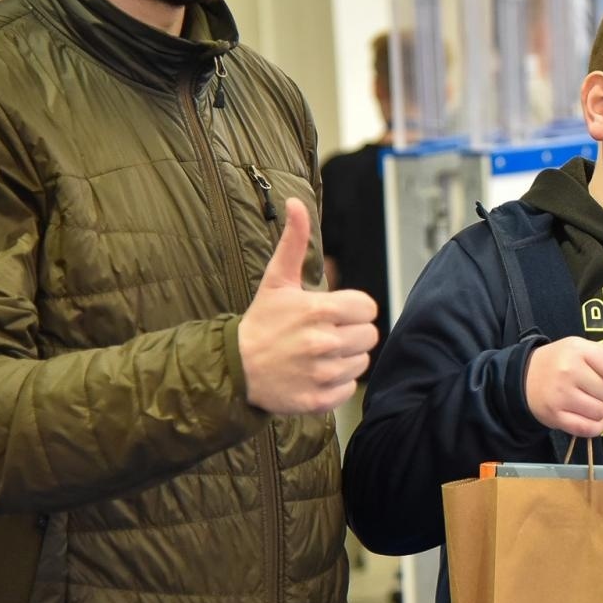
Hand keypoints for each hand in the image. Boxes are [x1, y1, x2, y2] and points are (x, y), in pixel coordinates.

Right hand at [238, 199, 378, 414]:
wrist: (233, 368)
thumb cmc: (261, 322)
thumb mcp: (277, 279)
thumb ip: (294, 241)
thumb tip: (296, 202)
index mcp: (320, 310)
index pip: (368, 308)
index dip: (353, 310)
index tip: (334, 313)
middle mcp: (324, 342)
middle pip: (369, 336)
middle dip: (351, 333)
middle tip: (326, 334)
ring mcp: (321, 373)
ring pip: (361, 362)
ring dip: (345, 359)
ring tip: (319, 354)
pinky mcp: (318, 400)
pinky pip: (349, 389)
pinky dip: (336, 384)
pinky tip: (315, 375)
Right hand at [524, 337, 602, 436]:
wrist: (524, 377)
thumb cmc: (562, 361)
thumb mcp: (586, 348)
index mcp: (579, 350)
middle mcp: (569, 372)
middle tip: (600, 390)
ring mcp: (561, 396)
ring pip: (601, 412)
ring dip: (602, 410)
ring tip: (591, 401)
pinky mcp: (555, 416)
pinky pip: (587, 429)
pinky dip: (597, 427)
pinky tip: (595, 419)